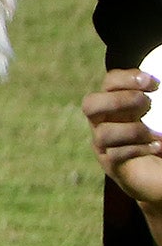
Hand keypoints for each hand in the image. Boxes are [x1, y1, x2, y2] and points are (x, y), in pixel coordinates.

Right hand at [85, 70, 161, 206]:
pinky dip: (138, 149)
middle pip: (91, 104)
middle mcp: (105, 123)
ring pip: (104, 132)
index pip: (110, 83)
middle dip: (118, 101)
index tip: (153, 83)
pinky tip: (157, 148)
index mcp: (118, 105)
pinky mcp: (113, 166)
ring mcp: (105, 146)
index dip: (126, 78)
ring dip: (133, 130)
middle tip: (146, 104)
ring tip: (157, 135)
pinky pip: (115, 154)